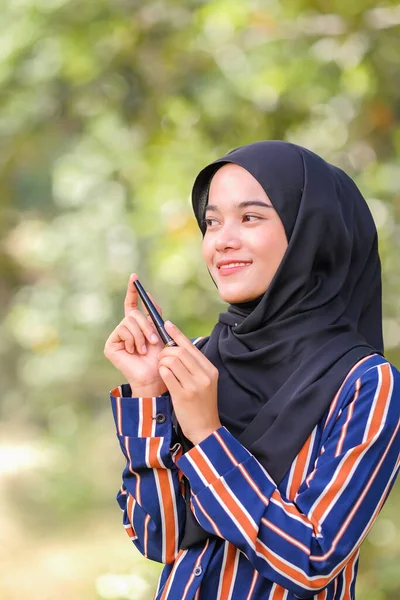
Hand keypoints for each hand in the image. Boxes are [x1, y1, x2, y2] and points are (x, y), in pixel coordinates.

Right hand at [104, 273, 166, 396]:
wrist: (156, 376)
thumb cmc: (160, 358)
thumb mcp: (160, 332)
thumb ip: (154, 315)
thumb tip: (148, 296)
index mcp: (137, 325)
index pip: (132, 304)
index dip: (133, 291)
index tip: (134, 277)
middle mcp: (125, 329)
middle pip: (132, 314)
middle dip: (146, 324)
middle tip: (154, 339)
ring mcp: (117, 337)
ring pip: (129, 322)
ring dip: (141, 335)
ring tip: (145, 349)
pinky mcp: (111, 345)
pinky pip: (123, 331)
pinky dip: (133, 340)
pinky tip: (135, 352)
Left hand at [158, 321, 220, 444]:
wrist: (205, 429)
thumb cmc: (201, 403)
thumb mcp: (204, 382)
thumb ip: (194, 365)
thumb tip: (178, 345)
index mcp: (210, 369)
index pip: (191, 346)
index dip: (177, 334)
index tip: (167, 324)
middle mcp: (204, 375)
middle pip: (180, 351)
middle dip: (165, 351)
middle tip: (161, 357)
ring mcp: (194, 385)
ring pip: (171, 361)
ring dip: (162, 362)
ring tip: (161, 368)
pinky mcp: (183, 395)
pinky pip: (167, 375)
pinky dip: (162, 372)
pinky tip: (162, 375)